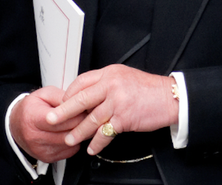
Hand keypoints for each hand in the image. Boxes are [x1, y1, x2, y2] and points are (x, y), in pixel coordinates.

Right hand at [10, 87, 85, 161]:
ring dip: (80, 134)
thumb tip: (79, 104)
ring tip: (82, 124)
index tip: (85, 108)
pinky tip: (72, 133)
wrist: (16, 124)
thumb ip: (62, 97)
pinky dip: (74, 143)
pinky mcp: (47, 158)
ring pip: (70, 143)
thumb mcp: (45, 94)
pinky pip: (69, 152)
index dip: (76, 114)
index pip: (60, 120)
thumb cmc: (31, 108)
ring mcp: (40, 149)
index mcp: (33, 118)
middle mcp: (34, 137)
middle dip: (82, 124)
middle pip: (67, 133)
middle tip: (89, 116)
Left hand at [47, 65, 178, 155]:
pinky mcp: (125, 117)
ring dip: (79, 131)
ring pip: (91, 118)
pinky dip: (97, 142)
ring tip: (70, 139)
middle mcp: (112, 85)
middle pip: (80, 99)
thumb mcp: (125, 77)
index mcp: (110, 73)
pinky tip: (92, 147)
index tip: (62, 103)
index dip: (69, 93)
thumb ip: (107, 84)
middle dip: (63, 112)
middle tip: (51, 119)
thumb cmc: (149, 89)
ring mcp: (118, 101)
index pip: (82, 81)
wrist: (170, 97)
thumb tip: (88, 96)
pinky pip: (105, 132)